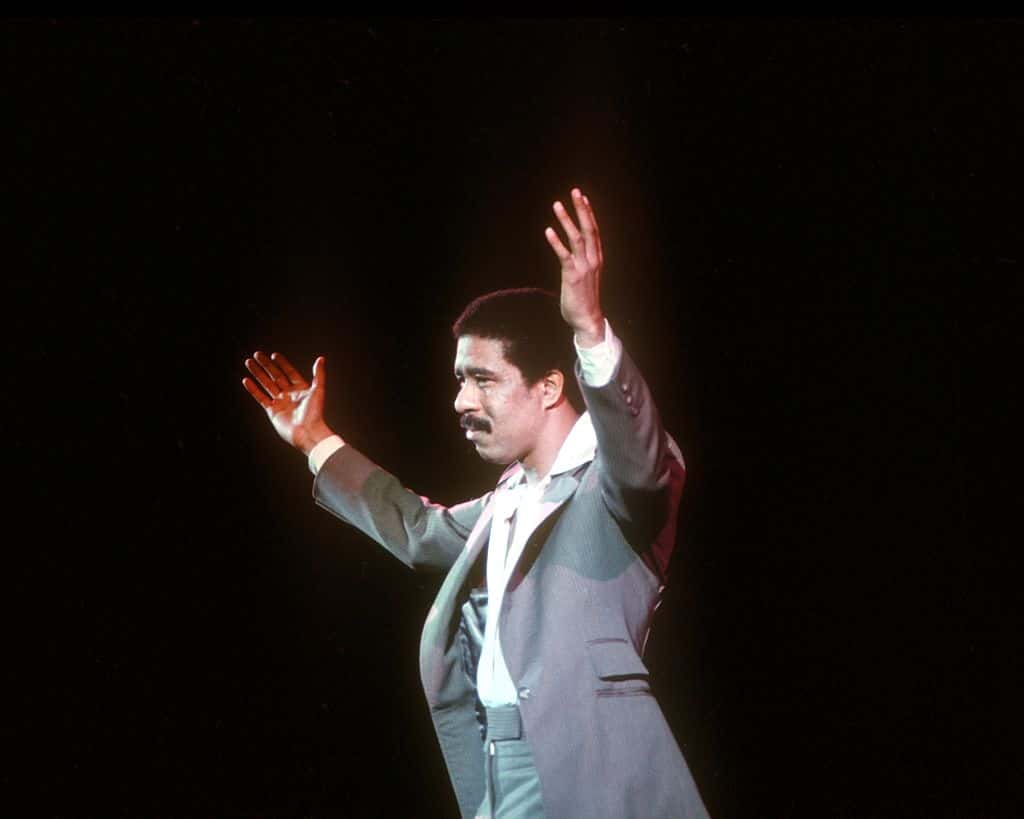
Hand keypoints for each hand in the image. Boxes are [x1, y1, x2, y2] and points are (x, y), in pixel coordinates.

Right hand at [241, 352, 333, 454]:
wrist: (307, 432)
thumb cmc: (315, 413)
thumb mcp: (318, 390)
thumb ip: (319, 374)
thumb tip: (321, 359)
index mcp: (300, 389)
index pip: (289, 372)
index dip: (282, 363)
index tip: (274, 355)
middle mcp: (289, 394)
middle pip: (275, 376)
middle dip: (266, 365)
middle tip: (257, 354)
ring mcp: (280, 402)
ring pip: (266, 384)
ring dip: (258, 373)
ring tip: (249, 363)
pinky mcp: (272, 411)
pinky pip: (261, 397)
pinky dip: (253, 389)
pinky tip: (246, 380)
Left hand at [544, 187, 604, 345]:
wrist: (587, 320)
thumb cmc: (584, 299)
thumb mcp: (586, 276)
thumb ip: (581, 262)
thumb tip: (573, 253)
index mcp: (597, 258)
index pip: (594, 231)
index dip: (588, 213)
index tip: (582, 197)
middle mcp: (593, 260)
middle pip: (589, 228)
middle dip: (581, 209)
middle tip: (575, 191)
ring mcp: (584, 268)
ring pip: (577, 238)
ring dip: (567, 220)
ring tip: (557, 205)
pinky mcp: (573, 276)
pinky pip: (564, 256)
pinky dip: (556, 242)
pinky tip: (548, 230)